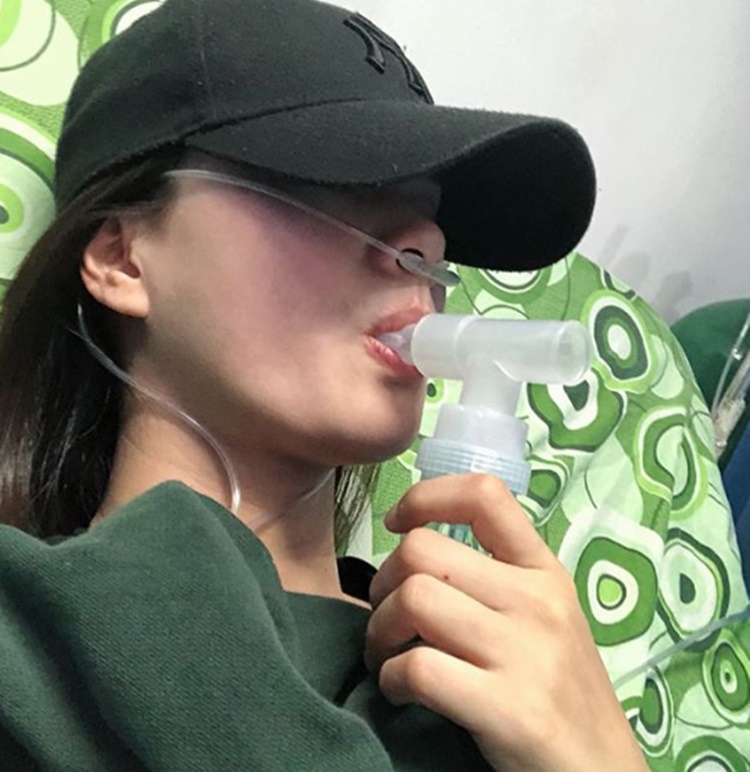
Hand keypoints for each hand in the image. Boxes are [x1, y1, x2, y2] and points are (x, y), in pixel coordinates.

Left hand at [365, 474, 647, 771]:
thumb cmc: (561, 693)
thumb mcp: (546, 619)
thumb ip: (495, 580)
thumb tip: (415, 553)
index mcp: (544, 572)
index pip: (484, 495)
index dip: (424, 497)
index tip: (397, 525)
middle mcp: (537, 600)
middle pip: (422, 550)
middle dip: (382, 581)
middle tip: (387, 616)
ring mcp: (526, 652)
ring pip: (413, 598)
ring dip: (378, 630)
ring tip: (387, 656)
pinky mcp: (509, 708)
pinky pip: (417, 666)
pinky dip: (390, 678)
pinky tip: (400, 691)